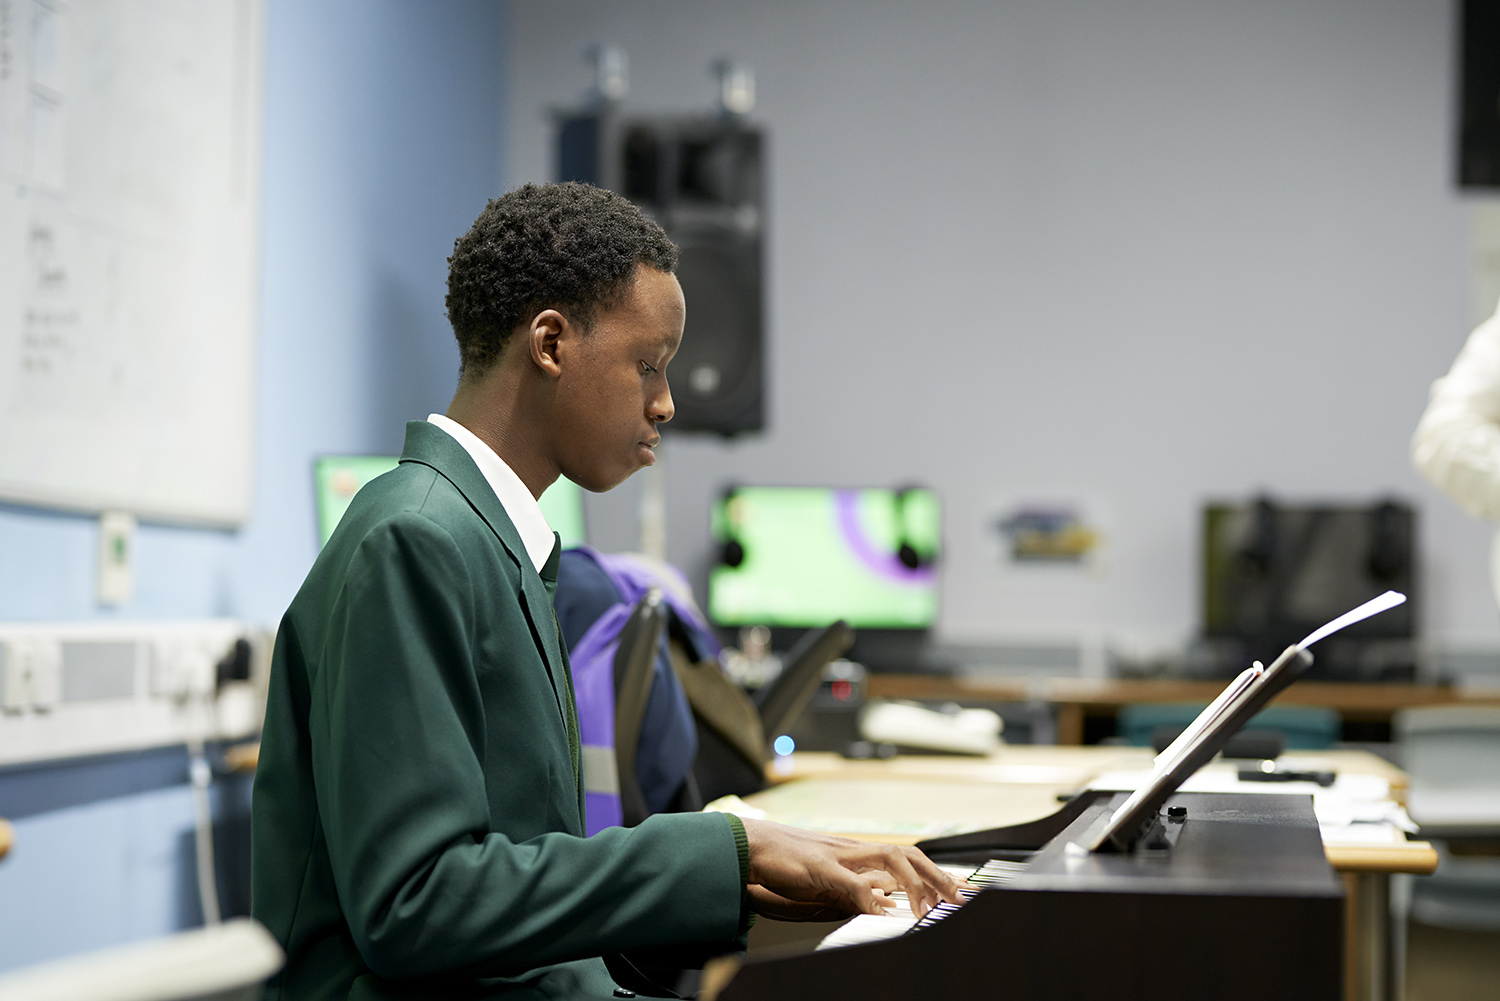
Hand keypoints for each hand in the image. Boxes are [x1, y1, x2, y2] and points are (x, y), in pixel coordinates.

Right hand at [738, 818, 964, 920]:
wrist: (752, 845)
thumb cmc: (787, 863)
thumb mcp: (829, 880)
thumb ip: (856, 889)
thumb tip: (885, 903)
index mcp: (859, 854)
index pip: (907, 857)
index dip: (935, 873)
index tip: (960, 891)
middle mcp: (855, 850)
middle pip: (908, 854)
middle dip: (937, 876)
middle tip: (959, 899)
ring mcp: (838, 855)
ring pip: (889, 857)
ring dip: (913, 883)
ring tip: (927, 909)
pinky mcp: (817, 866)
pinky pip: (848, 878)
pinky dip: (868, 893)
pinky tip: (882, 909)